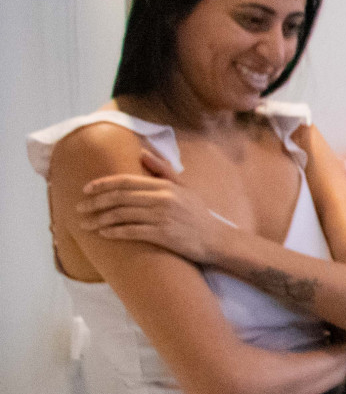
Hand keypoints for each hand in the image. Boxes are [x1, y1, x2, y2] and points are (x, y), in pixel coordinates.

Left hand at [75, 149, 235, 266]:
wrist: (217, 240)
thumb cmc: (199, 214)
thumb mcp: (184, 188)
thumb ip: (163, 170)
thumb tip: (142, 153)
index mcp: (165, 186)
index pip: (126, 181)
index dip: (102, 184)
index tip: (85, 189)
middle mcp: (162, 199)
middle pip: (119, 197)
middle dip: (95, 202)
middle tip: (79, 209)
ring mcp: (162, 217)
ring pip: (121, 215)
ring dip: (99, 219)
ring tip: (86, 224)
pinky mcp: (163, 235)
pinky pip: (131, 231)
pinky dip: (114, 232)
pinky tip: (103, 234)